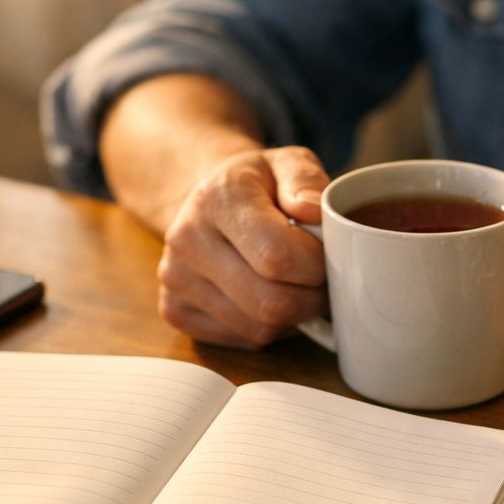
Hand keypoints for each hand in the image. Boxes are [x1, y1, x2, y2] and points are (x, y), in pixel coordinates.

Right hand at [157, 146, 329, 347]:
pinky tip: (269, 297)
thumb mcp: (287, 163)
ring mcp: (175, 279)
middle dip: (313, 298)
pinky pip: (243, 340)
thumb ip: (306, 180)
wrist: (206, 200)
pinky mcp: (174, 310)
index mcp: (218, 198)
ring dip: (294, 316)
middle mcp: (187, 239)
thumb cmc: (258, 186)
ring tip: (296, 285)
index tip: (328, 255)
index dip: (318, 266)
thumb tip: (313, 211)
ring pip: (260, 328)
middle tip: (322, 279)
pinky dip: (269, 328)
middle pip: (271, 302)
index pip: (278, 256)